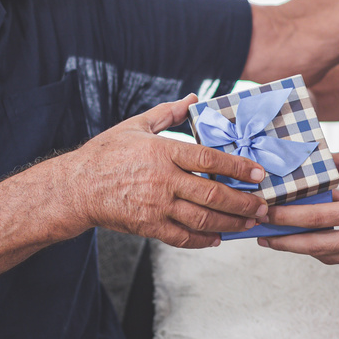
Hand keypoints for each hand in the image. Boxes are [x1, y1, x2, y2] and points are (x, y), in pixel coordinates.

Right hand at [54, 95, 269, 249]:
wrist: (76, 188)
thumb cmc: (106, 154)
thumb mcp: (136, 125)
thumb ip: (168, 114)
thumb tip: (193, 98)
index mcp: (163, 152)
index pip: (209, 160)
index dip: (237, 167)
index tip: (258, 173)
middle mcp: (163, 180)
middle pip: (212, 193)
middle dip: (243, 202)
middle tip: (262, 206)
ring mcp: (156, 206)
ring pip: (202, 218)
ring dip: (230, 223)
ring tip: (249, 223)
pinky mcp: (148, 226)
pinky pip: (182, 237)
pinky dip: (203, 240)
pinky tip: (218, 237)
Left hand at [257, 152, 338, 263]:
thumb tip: (323, 160)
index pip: (319, 218)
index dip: (288, 217)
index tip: (266, 213)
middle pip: (317, 247)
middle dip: (285, 243)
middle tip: (262, 237)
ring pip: (330, 256)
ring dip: (304, 248)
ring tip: (282, 239)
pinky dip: (329, 248)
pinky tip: (317, 237)